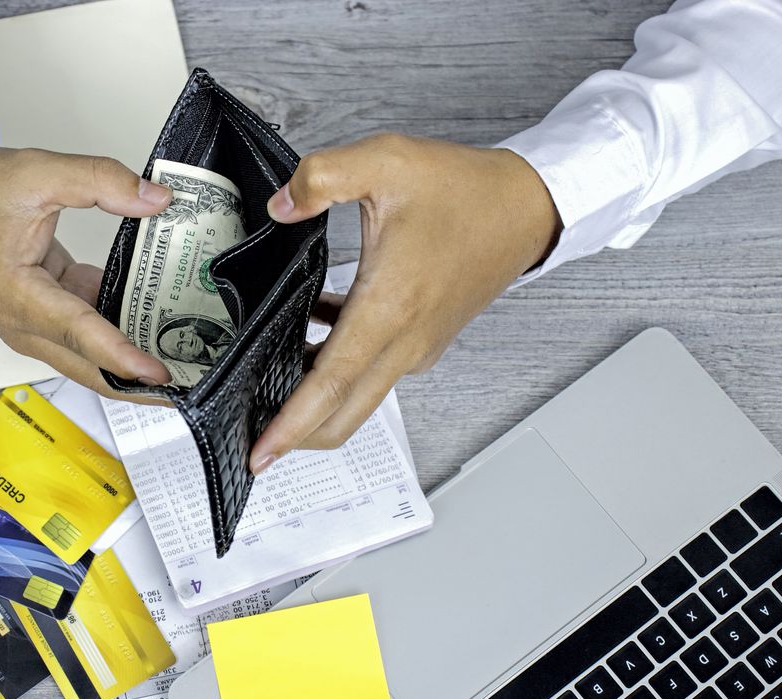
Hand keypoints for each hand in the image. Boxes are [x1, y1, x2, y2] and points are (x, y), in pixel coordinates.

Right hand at [0, 147, 174, 391]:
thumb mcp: (36, 172)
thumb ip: (100, 181)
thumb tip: (154, 200)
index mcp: (16, 294)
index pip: (78, 333)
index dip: (120, 355)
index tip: (157, 371)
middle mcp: (23, 321)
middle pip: (88, 368)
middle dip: (138, 383)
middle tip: (190, 385)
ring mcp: (34, 323)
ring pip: (90, 357)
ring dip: (132, 364)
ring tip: (185, 362)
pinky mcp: (45, 313)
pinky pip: (89, 332)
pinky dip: (121, 333)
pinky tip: (158, 324)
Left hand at [249, 134, 560, 472]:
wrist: (528, 205)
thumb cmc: (467, 191)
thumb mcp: (387, 161)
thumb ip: (322, 177)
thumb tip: (281, 205)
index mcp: (390, 308)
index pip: (332, 384)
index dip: (292, 424)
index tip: (261, 454)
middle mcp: (405, 340)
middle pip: (343, 414)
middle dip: (296, 436)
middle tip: (253, 439)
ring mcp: (417, 347)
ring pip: (357, 397)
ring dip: (316, 401)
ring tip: (269, 384)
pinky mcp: (423, 341)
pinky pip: (372, 371)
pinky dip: (338, 369)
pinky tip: (312, 333)